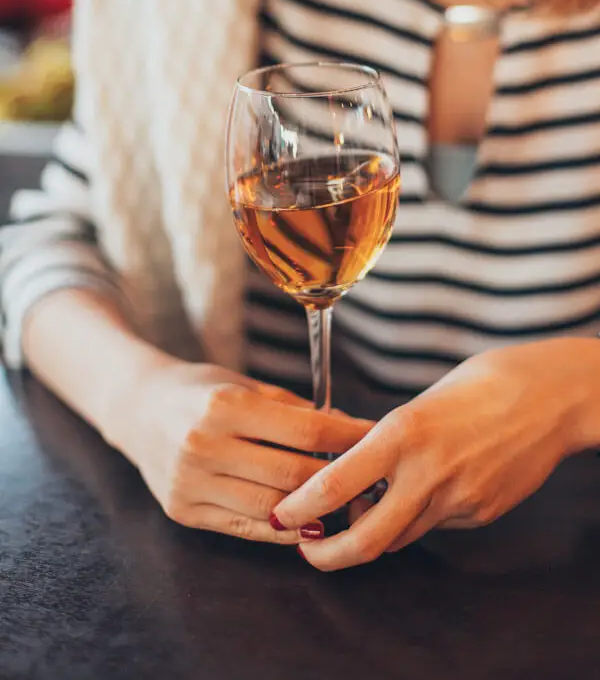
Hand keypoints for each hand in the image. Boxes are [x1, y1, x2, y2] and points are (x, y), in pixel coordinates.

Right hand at [115, 358, 372, 544]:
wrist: (136, 409)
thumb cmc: (200, 391)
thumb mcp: (243, 385)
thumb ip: (292, 409)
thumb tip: (348, 427)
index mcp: (224, 405)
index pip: (305, 428)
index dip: (348, 436)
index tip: (375, 437)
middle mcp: (203, 445)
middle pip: (293, 474)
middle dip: (338, 478)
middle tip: (369, 478)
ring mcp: (190, 482)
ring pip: (272, 508)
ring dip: (314, 510)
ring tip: (344, 504)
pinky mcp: (183, 511)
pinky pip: (244, 528)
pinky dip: (281, 529)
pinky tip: (306, 523)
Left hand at [271, 339, 596, 569]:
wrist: (548, 396)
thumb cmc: (477, 386)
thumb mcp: (419, 405)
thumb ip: (385, 443)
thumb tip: (350, 472)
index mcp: (402, 433)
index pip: (334, 485)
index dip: (300, 509)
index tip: (281, 516)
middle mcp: (427, 472)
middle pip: (365, 539)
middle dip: (327, 555)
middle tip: (308, 550)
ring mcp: (458, 498)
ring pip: (399, 536)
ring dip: (374, 531)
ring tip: (366, 505)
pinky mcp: (481, 513)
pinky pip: (435, 525)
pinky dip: (419, 516)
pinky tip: (431, 485)